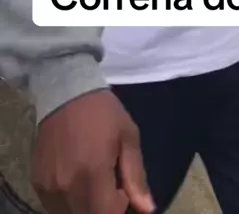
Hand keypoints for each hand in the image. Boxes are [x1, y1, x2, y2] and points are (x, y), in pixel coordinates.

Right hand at [31, 90, 154, 213]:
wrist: (65, 91)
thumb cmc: (102, 112)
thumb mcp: (128, 136)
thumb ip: (136, 176)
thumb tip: (147, 209)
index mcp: (93, 173)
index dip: (117, 209)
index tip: (122, 191)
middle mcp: (67, 186)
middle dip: (102, 207)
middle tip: (109, 184)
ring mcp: (49, 186)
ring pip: (70, 213)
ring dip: (85, 206)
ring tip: (93, 180)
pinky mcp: (37, 183)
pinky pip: (54, 206)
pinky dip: (69, 201)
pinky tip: (76, 178)